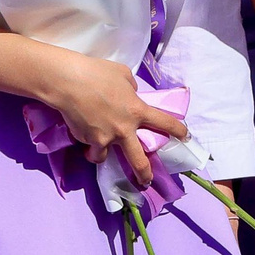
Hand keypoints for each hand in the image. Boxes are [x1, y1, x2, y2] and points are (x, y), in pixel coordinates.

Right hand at [34, 49, 188, 188]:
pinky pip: (89, 146)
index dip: (178, 130)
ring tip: (97, 148)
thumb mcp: (123, 75)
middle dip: (144, 174)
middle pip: (139, 160)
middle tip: (146, 181)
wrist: (69, 82)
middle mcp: (124, 129)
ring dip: (103, 153)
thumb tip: (131, 96)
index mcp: (137, 110)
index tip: (185, 137)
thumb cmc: (97, 73)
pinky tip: (82, 131)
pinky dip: (87, 143)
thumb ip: (131, 89)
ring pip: (105, 157)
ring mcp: (105, 138)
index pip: (164, 123)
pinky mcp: (88, 141)